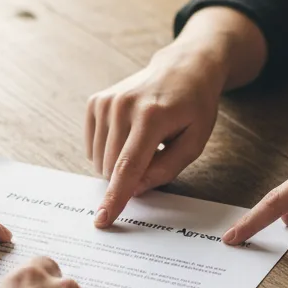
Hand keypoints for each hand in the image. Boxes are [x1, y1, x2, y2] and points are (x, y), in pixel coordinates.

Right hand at [86, 7, 267, 227]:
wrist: (183, 67)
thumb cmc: (194, 106)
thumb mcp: (195, 141)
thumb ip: (166, 169)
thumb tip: (134, 189)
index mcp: (151, 117)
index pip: (128, 167)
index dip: (115, 197)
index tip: (102, 220)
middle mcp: (123, 106)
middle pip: (112, 168)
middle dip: (128, 177)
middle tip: (154, 156)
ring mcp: (106, 102)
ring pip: (99, 161)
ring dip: (119, 164)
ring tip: (144, 141)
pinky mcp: (95, 102)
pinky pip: (93, 147)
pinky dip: (109, 151)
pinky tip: (129, 135)